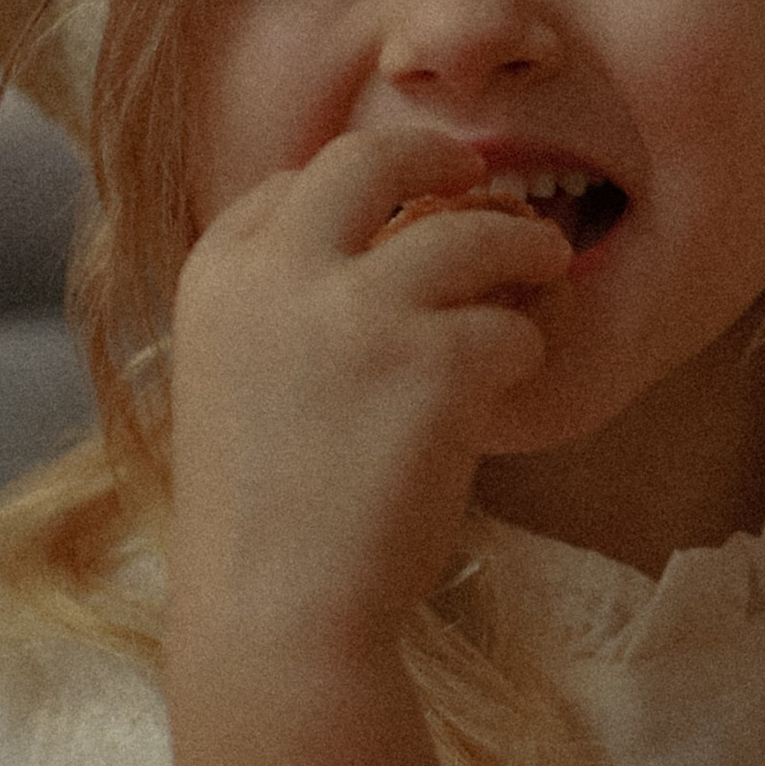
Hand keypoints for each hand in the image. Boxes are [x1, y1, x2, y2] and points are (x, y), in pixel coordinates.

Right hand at [169, 130, 572, 657]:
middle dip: (434, 153)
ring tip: (547, 264)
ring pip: (469, 231)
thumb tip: (376, 257)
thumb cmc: (264, 522)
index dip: (349, 185)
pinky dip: (523, 349)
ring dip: (519, 244)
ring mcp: (357, 307)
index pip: (289, 184)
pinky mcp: (433, 357)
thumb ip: (281, 314)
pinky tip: (514, 379)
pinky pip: (509, 325)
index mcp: (217, 276)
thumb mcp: (235, 384)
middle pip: (370, 158)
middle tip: (478, 174)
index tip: (391, 201)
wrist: (277, 612)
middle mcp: (279, 271)